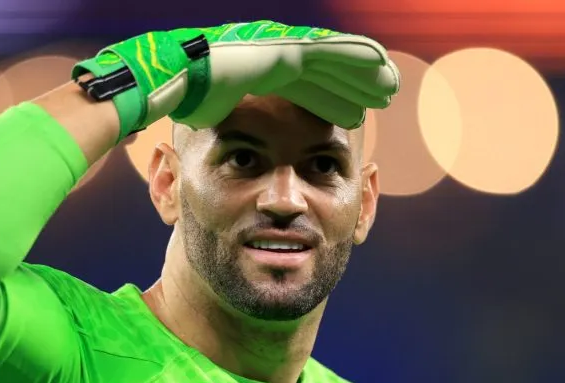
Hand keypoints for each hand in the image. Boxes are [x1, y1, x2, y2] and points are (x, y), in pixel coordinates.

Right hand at [72, 21, 399, 140]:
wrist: (173, 84)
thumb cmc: (186, 105)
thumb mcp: (218, 122)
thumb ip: (237, 127)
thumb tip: (237, 152)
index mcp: (259, 74)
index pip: (304, 88)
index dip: (330, 99)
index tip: (354, 113)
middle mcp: (274, 58)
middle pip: (325, 72)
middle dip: (354, 84)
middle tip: (384, 96)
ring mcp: (280, 49)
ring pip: (334, 61)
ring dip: (364, 73)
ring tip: (391, 85)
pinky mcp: (286, 48)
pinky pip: (330, 53)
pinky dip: (357, 59)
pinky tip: (381, 66)